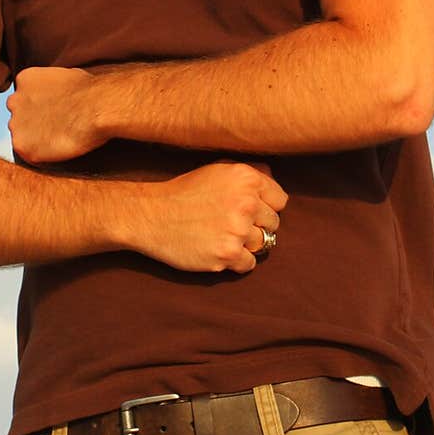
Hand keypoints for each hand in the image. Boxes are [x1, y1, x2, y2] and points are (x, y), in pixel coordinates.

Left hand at [7, 66, 100, 163]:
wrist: (95, 108)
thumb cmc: (88, 91)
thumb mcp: (66, 76)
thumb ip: (52, 86)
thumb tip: (57, 93)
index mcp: (25, 80)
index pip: (25, 95)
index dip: (40, 104)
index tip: (53, 110)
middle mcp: (15, 101)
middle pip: (20, 115)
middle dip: (33, 120)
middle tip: (55, 125)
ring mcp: (16, 124)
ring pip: (22, 135)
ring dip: (36, 137)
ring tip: (59, 137)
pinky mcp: (22, 146)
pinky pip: (29, 153)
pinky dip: (42, 154)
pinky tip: (59, 147)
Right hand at [135, 161, 287, 273]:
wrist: (153, 216)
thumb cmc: (186, 191)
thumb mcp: (218, 170)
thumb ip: (250, 173)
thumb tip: (273, 178)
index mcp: (247, 179)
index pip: (280, 201)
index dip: (265, 206)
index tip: (250, 210)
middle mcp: (246, 203)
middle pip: (273, 224)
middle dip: (257, 226)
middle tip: (234, 224)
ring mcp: (237, 231)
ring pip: (263, 244)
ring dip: (247, 244)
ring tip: (225, 236)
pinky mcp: (227, 254)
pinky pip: (249, 264)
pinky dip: (237, 261)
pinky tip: (220, 249)